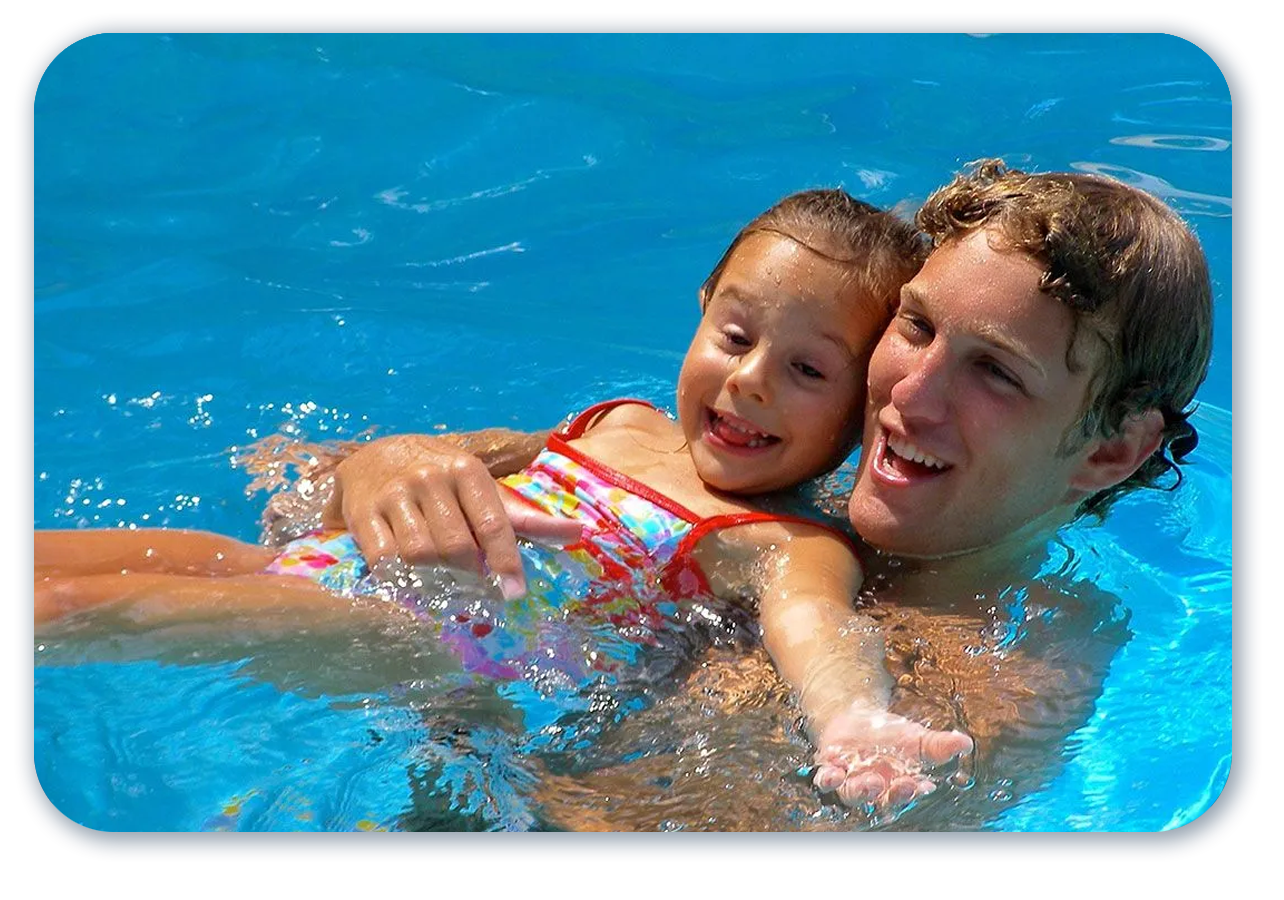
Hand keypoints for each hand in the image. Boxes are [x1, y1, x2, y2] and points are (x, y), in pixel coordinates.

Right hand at [323, 434, 581, 597]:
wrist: (376, 455)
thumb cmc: (441, 477)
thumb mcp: (482, 487)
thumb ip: (524, 515)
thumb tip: (576, 532)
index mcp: (466, 470)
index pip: (493, 523)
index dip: (506, 562)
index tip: (515, 593)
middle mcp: (430, 478)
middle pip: (457, 545)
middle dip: (470, 575)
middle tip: (476, 591)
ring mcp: (394, 495)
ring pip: (421, 554)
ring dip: (437, 581)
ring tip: (447, 590)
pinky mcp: (364, 514)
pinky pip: (384, 559)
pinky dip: (400, 580)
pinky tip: (413, 586)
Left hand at [810, 704, 973, 817]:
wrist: (857, 718)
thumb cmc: (891, 736)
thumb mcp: (917, 738)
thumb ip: (940, 745)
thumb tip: (965, 742)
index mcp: (897, 788)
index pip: (906, 795)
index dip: (913, 791)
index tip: (923, 784)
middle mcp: (874, 791)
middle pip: (882, 800)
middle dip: (892, 795)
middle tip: (900, 784)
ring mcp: (850, 783)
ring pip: (854, 795)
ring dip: (861, 791)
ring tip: (871, 781)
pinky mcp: (830, 772)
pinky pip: (826, 781)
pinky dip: (829, 779)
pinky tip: (834, 772)